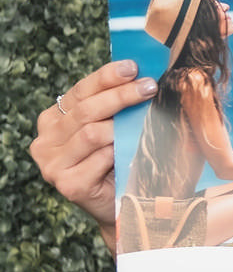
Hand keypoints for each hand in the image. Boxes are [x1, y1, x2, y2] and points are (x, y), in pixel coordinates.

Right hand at [30, 61, 157, 244]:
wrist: (121, 204)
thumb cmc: (117, 161)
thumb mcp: (110, 127)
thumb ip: (112, 106)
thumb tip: (138, 74)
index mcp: (53, 121)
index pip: (80, 91)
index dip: (106, 77)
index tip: (132, 67)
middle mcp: (45, 141)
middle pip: (86, 111)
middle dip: (120, 96)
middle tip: (149, 87)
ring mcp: (53, 165)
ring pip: (92, 133)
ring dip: (122, 125)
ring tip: (146, 119)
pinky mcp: (68, 185)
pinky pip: (100, 159)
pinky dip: (120, 152)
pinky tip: (134, 149)